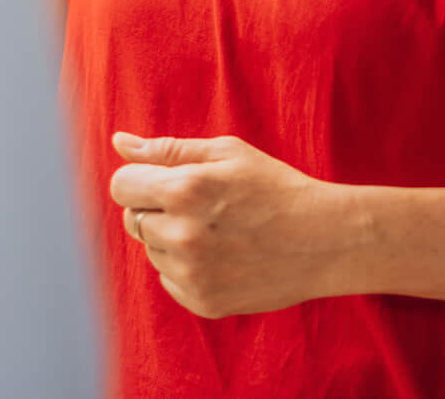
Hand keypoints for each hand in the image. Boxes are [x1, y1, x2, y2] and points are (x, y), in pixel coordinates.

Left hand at [107, 131, 361, 318]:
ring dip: (170, 239)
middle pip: (133, 219)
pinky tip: (222, 256)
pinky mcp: (203, 302)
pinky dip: (185, 268)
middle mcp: (182, 235)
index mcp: (185, 190)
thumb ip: (166, 150)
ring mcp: (192, 274)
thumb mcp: (226, 154)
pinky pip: (168, 279)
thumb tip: (118, 142)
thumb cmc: (276, 187)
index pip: (121, 186)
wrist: (326, 241)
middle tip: (201, 206)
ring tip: (217, 231)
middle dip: (156, 209)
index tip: (165, 181)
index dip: (139, 180)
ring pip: (151, 250)